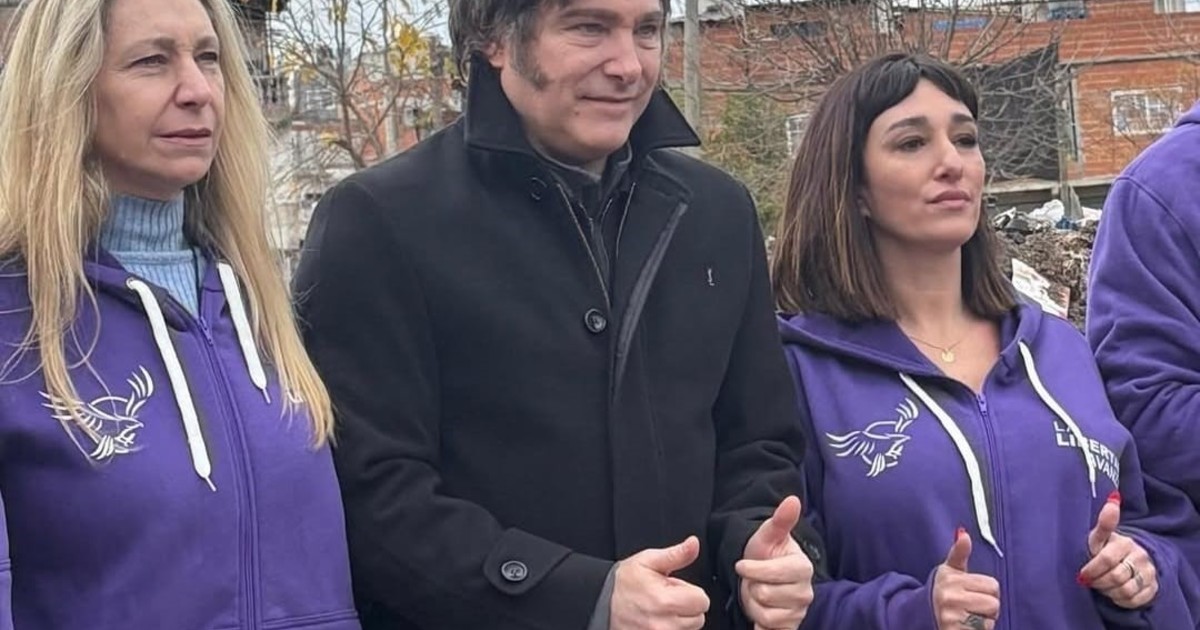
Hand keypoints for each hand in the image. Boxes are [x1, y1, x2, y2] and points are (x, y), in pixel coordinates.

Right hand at [610, 535, 709, 629]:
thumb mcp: (649, 560)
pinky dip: (672, 628)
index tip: (675, 589)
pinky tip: (660, 620)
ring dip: (680, 620)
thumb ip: (676, 554)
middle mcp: (664, 624)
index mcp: (665, 601)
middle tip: (667, 598)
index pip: (702, 601)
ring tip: (661, 610)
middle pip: (698, 618)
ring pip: (689, 629)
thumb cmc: (624, 582)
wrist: (601, 603)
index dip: (691, 591)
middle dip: (687, 606)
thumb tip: (694, 544)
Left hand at [736, 496, 814, 629]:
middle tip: (754, 580)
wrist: (763, 574)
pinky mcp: (790, 627)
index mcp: (803, 568)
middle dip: (752, 587)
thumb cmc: (766, 553)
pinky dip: (759, 624)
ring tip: (756, 592)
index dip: (752, 569)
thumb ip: (781, 520)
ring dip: (752, 604)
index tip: (742, 564)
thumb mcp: (768, 534)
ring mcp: (799, 612)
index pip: (772, 574)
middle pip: (765, 595)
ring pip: (764, 615)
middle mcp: (806, 593)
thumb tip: (793, 500)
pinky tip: (760, 611)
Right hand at [932, 528, 999, 629]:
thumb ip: (959, 553)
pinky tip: (966, 626)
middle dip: (987, 607)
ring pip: (990, 618)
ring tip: (968, 617)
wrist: (924, 614)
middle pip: (994, 602)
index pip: (992, 585)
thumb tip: (963, 534)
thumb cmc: (944, 590)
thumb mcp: (950, 570)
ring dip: (984, 620)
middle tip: (971, 606)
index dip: (986, 590)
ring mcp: (951, 615)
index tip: (972, 591)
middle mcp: (949, 596)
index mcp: (951, 578)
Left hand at [1078, 491, 1157, 608]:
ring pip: (1125, 590)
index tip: (1082, 574)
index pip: (1107, 559)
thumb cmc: (1106, 548)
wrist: (1130, 560)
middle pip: (1115, 577)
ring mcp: (1148, 573)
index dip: (1092, 569)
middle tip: (1091, 581)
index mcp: (1125, 543)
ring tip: (1102, 585)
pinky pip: (1134, 600)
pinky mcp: (1152, 588)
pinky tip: (1113, 592)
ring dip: (1108, 591)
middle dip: (1098, 582)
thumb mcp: (1099, 537)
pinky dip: (1120, 599)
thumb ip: (1104, 522)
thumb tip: (1113, 498)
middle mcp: (1140, 557)